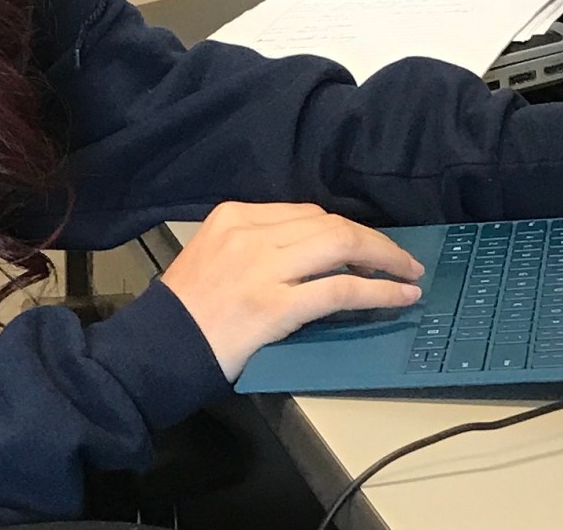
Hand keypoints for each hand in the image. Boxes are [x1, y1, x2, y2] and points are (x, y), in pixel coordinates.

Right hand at [159, 201, 424, 380]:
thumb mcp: (215, 254)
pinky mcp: (273, 305)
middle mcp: (250, 232)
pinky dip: (377, 291)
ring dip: (384, 258)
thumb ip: (258, 243)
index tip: (366, 245)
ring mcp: (262, 267)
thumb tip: (313, 253)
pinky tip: (399, 296)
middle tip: (401, 258)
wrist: (155, 350)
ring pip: (341, 245)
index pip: (306, 212)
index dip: (345, 228)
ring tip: (408, 273)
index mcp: (234, 215)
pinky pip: (338, 289)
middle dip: (372, 240)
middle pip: (329, 222)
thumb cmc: (186, 310)